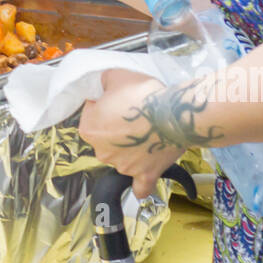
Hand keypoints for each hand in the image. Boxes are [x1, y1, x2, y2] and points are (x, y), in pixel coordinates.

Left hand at [79, 69, 185, 198]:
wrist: (173, 114)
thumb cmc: (143, 96)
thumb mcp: (116, 76)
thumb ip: (103, 83)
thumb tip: (103, 87)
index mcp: (90, 128)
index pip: (91, 113)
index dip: (105, 104)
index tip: (118, 99)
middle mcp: (102, 151)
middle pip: (105, 137)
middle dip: (116, 127)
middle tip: (135, 114)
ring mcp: (123, 166)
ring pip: (121, 158)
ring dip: (130, 148)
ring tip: (148, 131)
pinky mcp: (145, 175)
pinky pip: (139, 186)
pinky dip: (140, 183)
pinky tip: (142, 177)